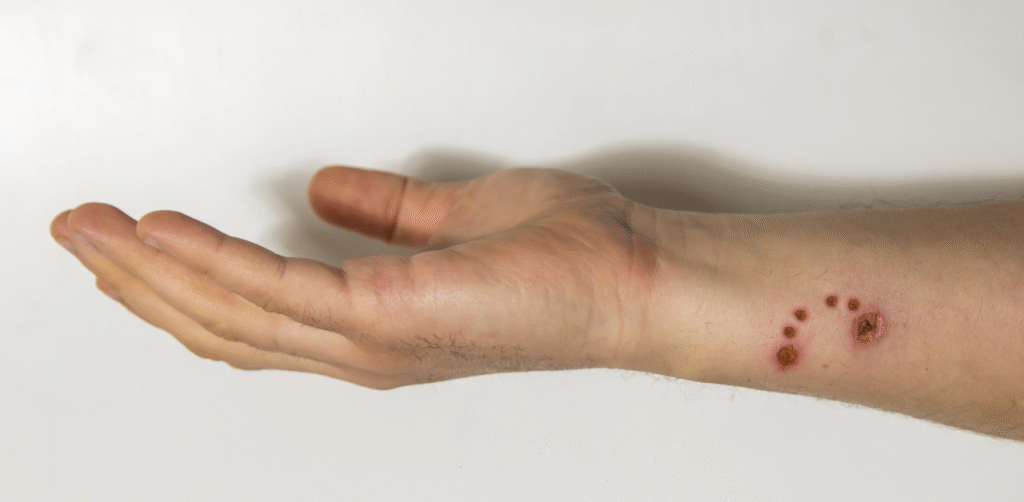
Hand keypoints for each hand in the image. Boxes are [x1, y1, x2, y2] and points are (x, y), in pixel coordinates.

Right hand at [50, 166, 665, 388]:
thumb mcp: (455, 225)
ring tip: (92, 229)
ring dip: (151, 271)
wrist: (635, 279)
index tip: (131, 245)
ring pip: (230, 313)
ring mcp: (370, 340)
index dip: (181, 286)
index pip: (252, 318)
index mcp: (371, 329)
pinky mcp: (387, 313)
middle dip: (139, 283)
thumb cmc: (566, 259)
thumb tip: (325, 194)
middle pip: (221, 324)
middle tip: (78, 235)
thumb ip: (386, 217)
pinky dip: (211, 260)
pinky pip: (275, 287)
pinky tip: (163, 231)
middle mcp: (360, 348)